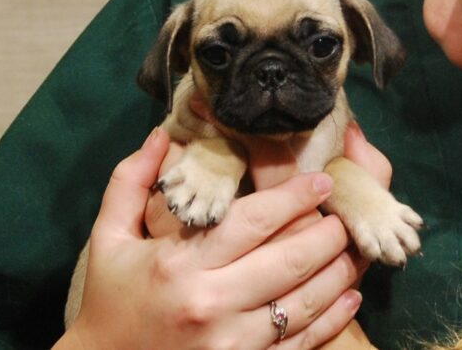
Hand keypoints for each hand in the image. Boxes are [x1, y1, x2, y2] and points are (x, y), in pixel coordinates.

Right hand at [55, 128, 362, 349]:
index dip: (295, 196)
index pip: (254, 221)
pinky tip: (350, 295)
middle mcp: (212, 304)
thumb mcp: (108, 236)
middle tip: (344, 213)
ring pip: (304, 301)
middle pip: (290, 259)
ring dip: (339, 271)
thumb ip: (130, 181)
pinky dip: (333, 318)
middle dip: (327, 232)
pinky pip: (300, 342)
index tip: (322, 180)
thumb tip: (160, 134)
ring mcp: (232, 344)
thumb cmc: (110, 297)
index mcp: (181, 264)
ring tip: (353, 247)